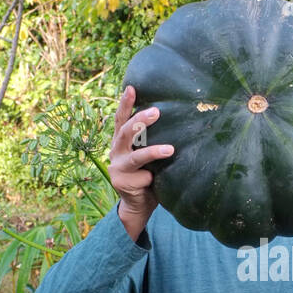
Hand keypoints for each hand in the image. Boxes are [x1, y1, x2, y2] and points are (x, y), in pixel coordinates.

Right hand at [109, 85, 174, 240]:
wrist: (138, 204)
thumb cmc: (148, 174)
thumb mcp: (148, 155)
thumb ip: (151, 141)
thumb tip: (177, 119)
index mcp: (121, 140)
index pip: (122, 118)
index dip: (125, 103)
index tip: (132, 87)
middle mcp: (116, 150)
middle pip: (125, 132)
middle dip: (140, 121)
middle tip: (157, 112)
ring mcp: (117, 166)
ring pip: (136, 156)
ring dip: (152, 152)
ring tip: (170, 149)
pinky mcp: (121, 182)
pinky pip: (142, 177)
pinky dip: (151, 178)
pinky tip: (155, 180)